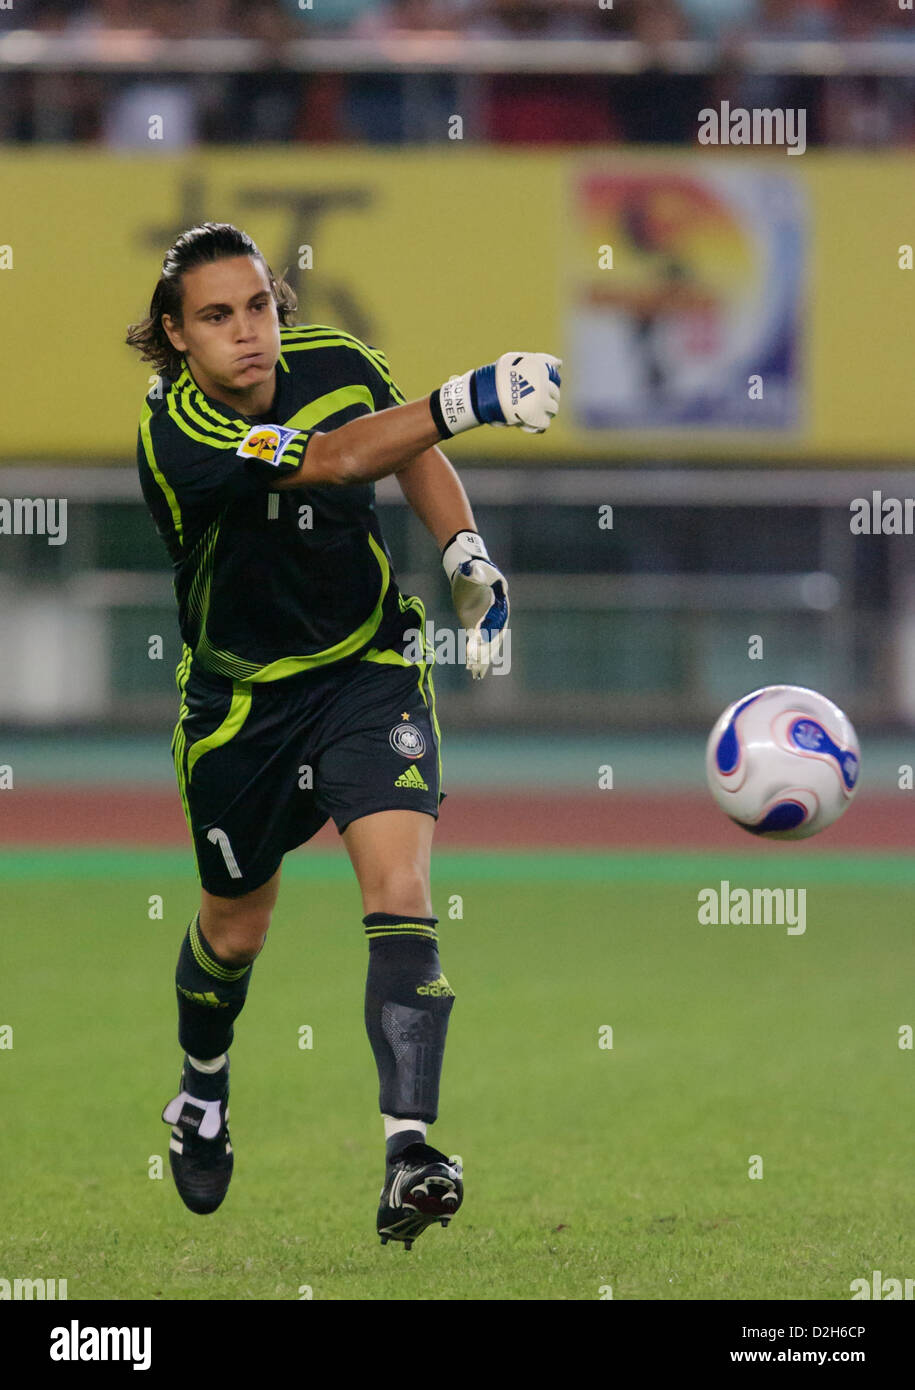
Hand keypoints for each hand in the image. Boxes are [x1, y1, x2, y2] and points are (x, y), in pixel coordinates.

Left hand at [442, 531, 509, 679]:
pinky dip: (474, 655)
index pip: (494, 622)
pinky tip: (471, 668)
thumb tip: (472, 570)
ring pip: (487, 645)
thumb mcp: (477, 568)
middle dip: (485, 652)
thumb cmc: (476, 569)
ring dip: (481, 660)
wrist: (471, 570)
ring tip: (476, 674)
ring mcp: (486, 623)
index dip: (487, 634)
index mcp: (498, 604)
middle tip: (476, 665)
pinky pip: (477, 644)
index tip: (478, 644)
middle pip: (493, 638)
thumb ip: (476, 571)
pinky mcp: (474, 626)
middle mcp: (496, 617)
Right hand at [478, 352, 561, 433]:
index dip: (547, 385)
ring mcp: (541, 401)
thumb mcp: (520, 361)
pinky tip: (526, 421)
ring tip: (529, 411)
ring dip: (544, 412)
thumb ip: (541, 361)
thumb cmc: (499, 377)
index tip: (535, 388)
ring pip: (553, 409)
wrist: (481, 393)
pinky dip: (536, 425)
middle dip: (546, 399)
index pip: (555, 379)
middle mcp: (543, 384)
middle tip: (529, 401)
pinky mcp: (536, 416)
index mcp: (541, 369)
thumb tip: (560, 363)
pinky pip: (544, 424)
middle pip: (555, 395)